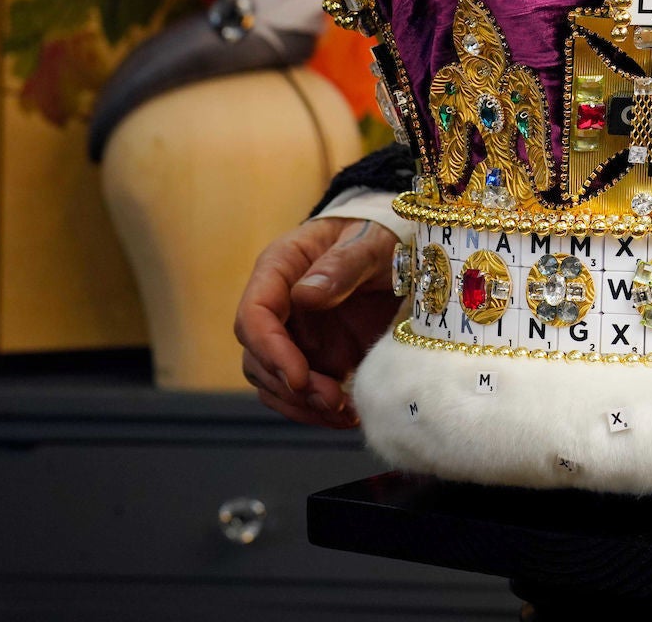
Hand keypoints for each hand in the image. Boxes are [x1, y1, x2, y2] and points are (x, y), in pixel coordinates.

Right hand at [233, 216, 398, 427]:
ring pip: (272, 381)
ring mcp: (293, 334)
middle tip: (333, 400)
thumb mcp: (370, 242)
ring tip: (343, 414)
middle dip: (291, 386)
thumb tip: (304, 296)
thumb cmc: (378, 234)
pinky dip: (316, 410)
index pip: (254, 315)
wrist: (396, 247)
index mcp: (280, 268)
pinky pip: (299, 391)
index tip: (299, 377)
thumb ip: (342, 265)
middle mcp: (277, 305)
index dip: (270, 351)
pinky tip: (348, 416)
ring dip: (301, 405)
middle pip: (257, 357)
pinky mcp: (313, 356)